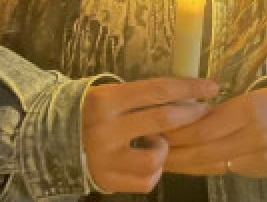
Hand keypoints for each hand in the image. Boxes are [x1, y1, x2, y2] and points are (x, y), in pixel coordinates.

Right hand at [82, 77, 217, 193]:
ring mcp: (106, 158)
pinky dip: (155, 170)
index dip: (189, 87)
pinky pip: (147, 180)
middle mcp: (105, 129)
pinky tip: (147, 160)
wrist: (54, 140)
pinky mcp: (107, 180)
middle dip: (191, 114)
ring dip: (165, 149)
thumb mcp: (110, 95)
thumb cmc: (93, 113)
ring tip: (156, 143)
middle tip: (203, 110)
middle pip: (163, 119)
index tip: (211, 87)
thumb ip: (141, 97)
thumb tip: (186, 95)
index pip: (158, 90)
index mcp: (106, 100)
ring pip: (156, 157)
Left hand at [162, 85, 266, 177]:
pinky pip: (217, 171)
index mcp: (248, 110)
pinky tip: (178, 164)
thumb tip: (171, 115)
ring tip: (156, 157)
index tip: (155, 128)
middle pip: (204, 150)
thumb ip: (210, 111)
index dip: (178, 131)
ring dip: (179, 163)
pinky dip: (194, 168)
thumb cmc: (258, 106)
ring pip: (208, 165)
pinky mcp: (255, 172)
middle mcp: (255, 137)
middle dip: (173, 151)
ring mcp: (257, 158)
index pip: (204, 127)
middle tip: (149, 147)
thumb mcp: (239, 99)